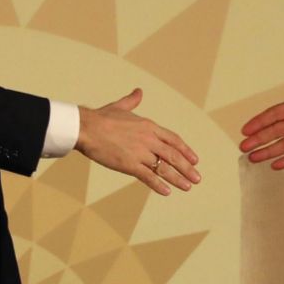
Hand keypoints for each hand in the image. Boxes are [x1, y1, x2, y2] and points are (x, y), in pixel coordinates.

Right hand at [75, 88, 201, 195]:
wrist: (86, 127)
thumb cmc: (100, 117)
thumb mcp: (120, 106)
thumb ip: (132, 101)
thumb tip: (138, 91)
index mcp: (149, 126)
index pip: (173, 139)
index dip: (185, 150)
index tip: (195, 159)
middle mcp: (148, 140)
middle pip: (173, 155)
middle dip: (187, 168)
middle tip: (197, 178)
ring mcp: (140, 153)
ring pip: (164, 168)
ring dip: (178, 178)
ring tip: (188, 187)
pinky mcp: (129, 164)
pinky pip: (148, 176)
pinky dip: (158, 185)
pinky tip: (167, 192)